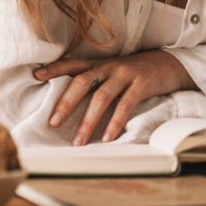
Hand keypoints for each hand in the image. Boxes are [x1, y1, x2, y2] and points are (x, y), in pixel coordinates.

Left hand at [33, 51, 196, 145]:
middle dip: (66, 102)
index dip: (54, 68)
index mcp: (99, 64)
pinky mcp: (142, 85)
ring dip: (88, 121)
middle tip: (53, 123)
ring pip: (101, 96)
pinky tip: (107, 138)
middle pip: (82, 81)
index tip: (35, 75)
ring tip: (78, 142)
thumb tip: (68, 101)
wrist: (170, 63)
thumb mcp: (112, 72)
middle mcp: (109, 67)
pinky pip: (126, 104)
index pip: (72, 64)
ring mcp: (126, 75)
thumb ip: (94, 80)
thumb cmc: (135, 73)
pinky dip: (115, 122)